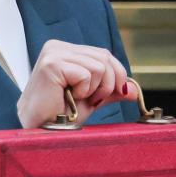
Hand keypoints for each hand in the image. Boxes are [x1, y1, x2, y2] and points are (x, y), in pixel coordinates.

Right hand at [16, 40, 138, 127]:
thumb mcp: (92, 99)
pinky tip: (67, 97)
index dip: (117, 74)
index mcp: (66, 50)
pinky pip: (87, 74)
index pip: (104, 54)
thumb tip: (134, 90)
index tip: (117, 93)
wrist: (41, 130)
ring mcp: (54, 53)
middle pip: (105, 58)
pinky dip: (83, 91)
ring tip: (76, 99)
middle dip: (107, 84)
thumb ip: (111, 90)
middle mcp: (58, 47)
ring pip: (100, 66)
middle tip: (90, 100)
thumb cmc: (60, 115)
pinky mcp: (52, 64)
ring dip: (94, 90)